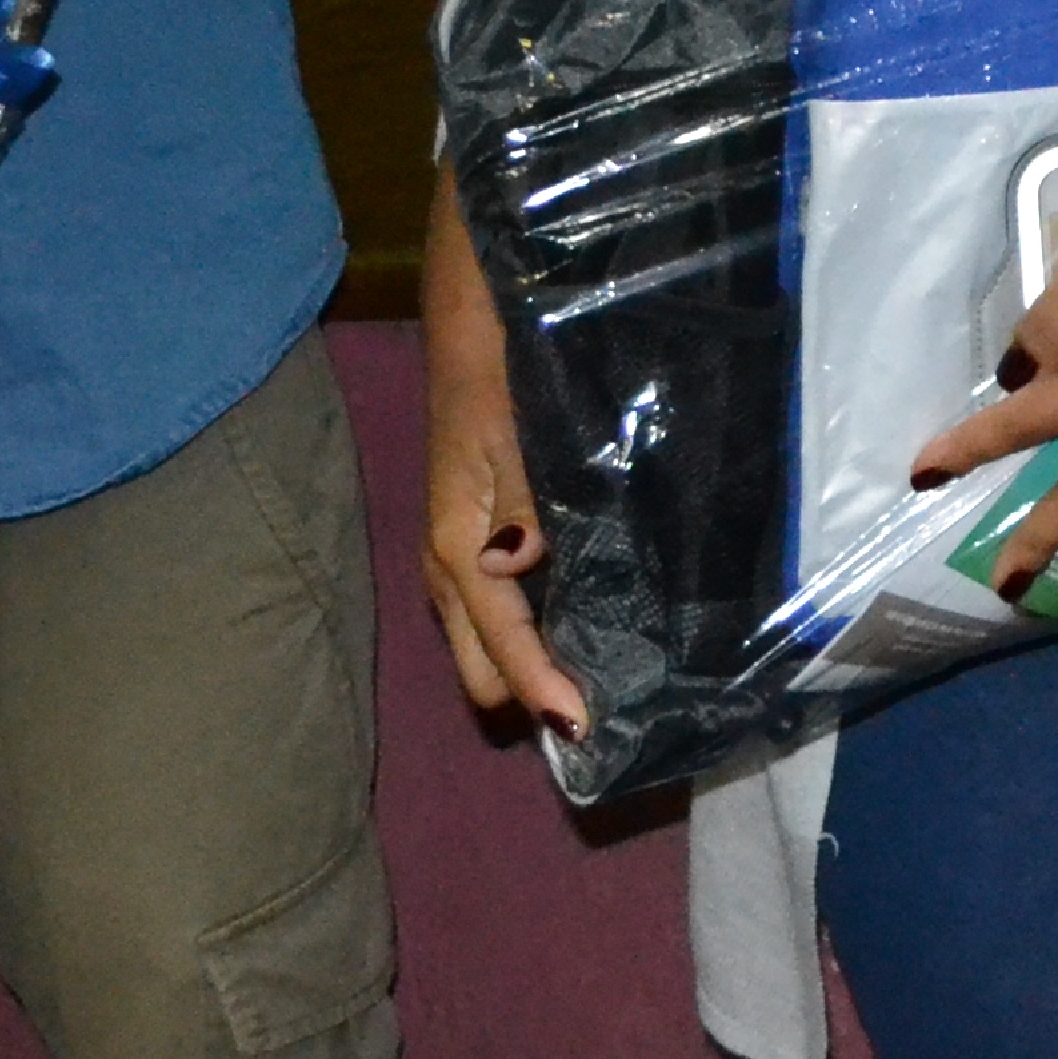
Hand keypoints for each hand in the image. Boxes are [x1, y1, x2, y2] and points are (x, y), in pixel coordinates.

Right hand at [417, 203, 596, 735]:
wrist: (472, 331)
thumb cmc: (500, 382)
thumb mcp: (517, 438)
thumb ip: (522, 505)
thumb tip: (511, 567)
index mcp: (458, 551)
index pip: (501, 646)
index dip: (542, 688)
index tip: (584, 727)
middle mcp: (450, 571)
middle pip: (484, 672)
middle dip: (535, 695)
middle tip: (607, 707)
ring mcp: (460, 563)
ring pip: (489, 649)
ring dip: (534, 668)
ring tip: (604, 681)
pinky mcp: (475, 547)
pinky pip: (498, 617)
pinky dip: (532, 636)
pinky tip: (582, 628)